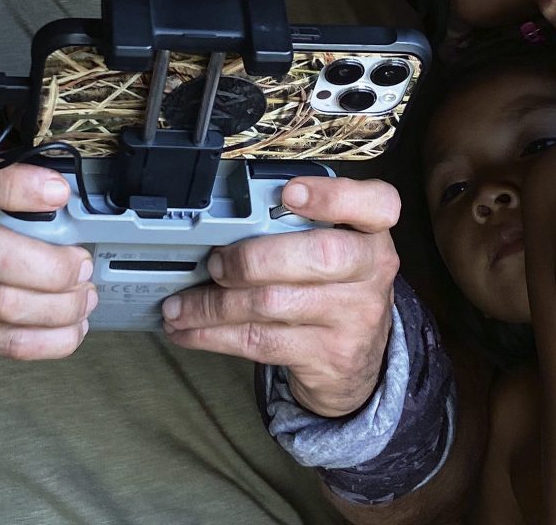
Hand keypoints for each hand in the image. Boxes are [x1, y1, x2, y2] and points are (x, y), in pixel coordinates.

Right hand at [0, 131, 96, 359]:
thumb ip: (1, 143)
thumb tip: (55, 126)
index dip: (14, 185)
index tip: (59, 193)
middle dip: (47, 264)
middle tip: (81, 264)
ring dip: (58, 306)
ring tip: (84, 296)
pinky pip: (1, 342)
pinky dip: (48, 340)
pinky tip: (69, 327)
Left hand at [161, 176, 400, 416]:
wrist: (358, 364)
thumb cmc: (333, 290)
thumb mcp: (335, 251)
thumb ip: (297, 227)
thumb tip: (222, 219)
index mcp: (371, 234)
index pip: (376, 204)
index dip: (333, 196)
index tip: (289, 192)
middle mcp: (371, 273)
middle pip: (318, 255)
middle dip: (252, 258)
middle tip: (213, 263)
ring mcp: (353, 318)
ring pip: (274, 304)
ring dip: (213, 305)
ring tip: (178, 306)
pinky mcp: (327, 356)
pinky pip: (260, 341)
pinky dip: (214, 335)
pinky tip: (189, 331)